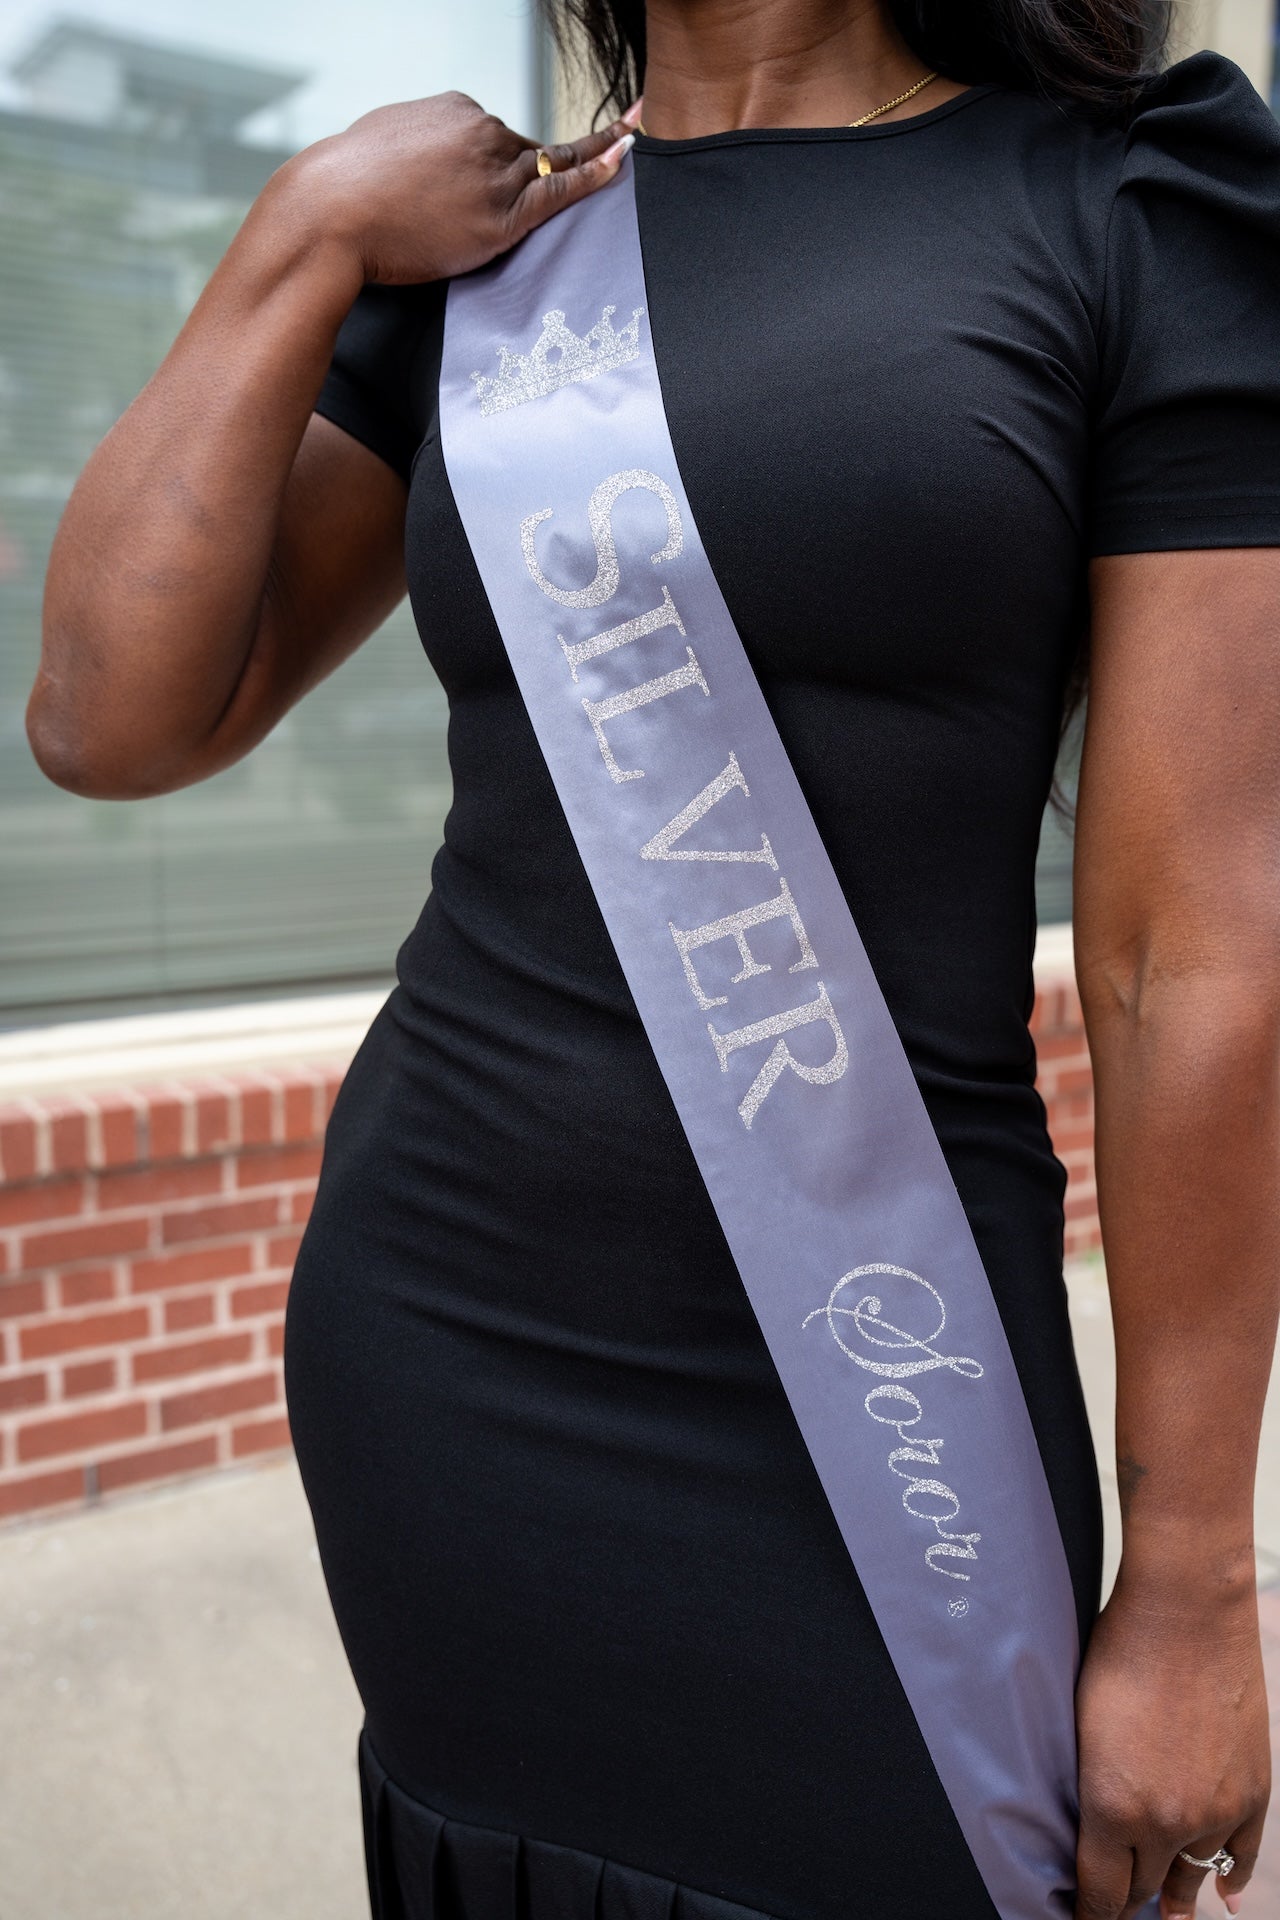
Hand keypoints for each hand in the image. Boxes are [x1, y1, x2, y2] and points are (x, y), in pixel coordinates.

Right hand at [279, 90, 640, 287]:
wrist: (331, 211)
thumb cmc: (345, 185)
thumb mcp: (387, 141)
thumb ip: (421, 148)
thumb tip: (425, 164)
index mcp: (455, 111)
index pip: (497, 136)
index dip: (508, 159)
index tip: (528, 163)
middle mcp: (482, 133)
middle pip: (529, 151)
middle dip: (551, 162)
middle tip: (620, 130)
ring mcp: (494, 173)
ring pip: (551, 166)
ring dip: (595, 155)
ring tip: (635, 138)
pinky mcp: (501, 215)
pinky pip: (560, 191)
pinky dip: (598, 174)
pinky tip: (627, 158)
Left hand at [1074, 1581, 1269, 1917]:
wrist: (1187, 1614)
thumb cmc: (1119, 1654)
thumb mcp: (1082, 1726)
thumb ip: (1089, 1783)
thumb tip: (1094, 1822)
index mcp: (1110, 1807)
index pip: (1100, 1891)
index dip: (1090, 1912)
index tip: (1084, 1917)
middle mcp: (1164, 1822)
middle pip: (1142, 1888)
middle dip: (1125, 1899)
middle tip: (1114, 1902)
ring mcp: (1215, 1813)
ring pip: (1190, 1876)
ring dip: (1173, 1893)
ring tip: (1164, 1913)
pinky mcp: (1252, 1794)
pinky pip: (1240, 1857)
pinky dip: (1229, 1879)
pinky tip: (1221, 1896)